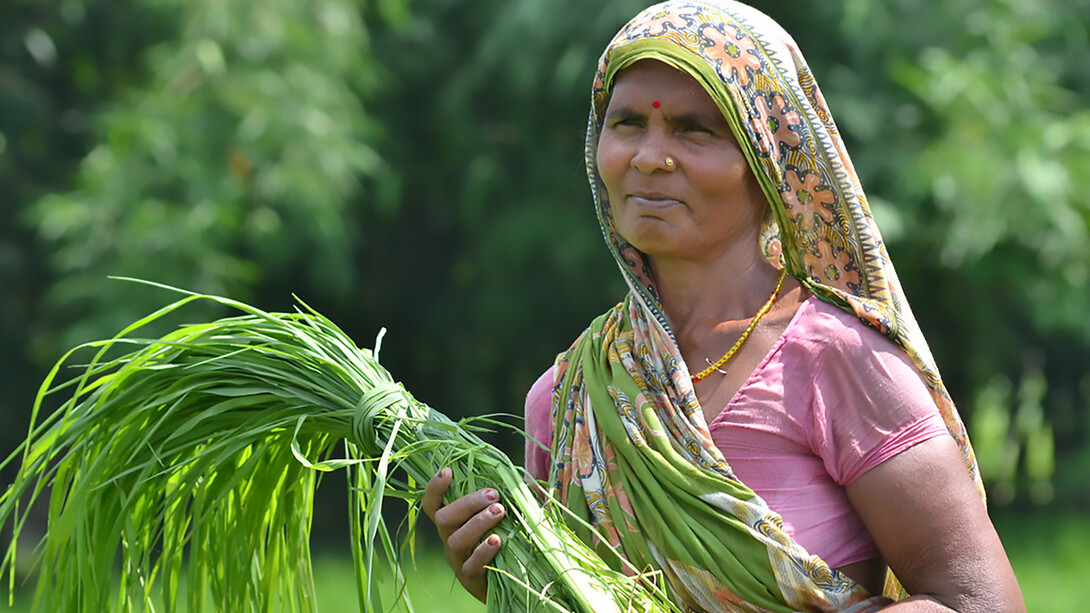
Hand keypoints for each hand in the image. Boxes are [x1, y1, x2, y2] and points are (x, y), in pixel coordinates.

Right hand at [421, 467, 505, 602]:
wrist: (508, 583)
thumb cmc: (503, 540)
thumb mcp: (497, 518)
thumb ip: (497, 500)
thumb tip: (511, 476)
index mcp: (452, 523)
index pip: (432, 505)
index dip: (434, 488)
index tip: (447, 471)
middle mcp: (449, 540)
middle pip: (443, 519)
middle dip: (468, 503)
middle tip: (494, 494)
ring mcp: (457, 561)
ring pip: (456, 540)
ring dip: (478, 523)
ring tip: (499, 511)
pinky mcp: (470, 579)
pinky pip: (471, 565)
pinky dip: (483, 551)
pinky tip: (498, 540)